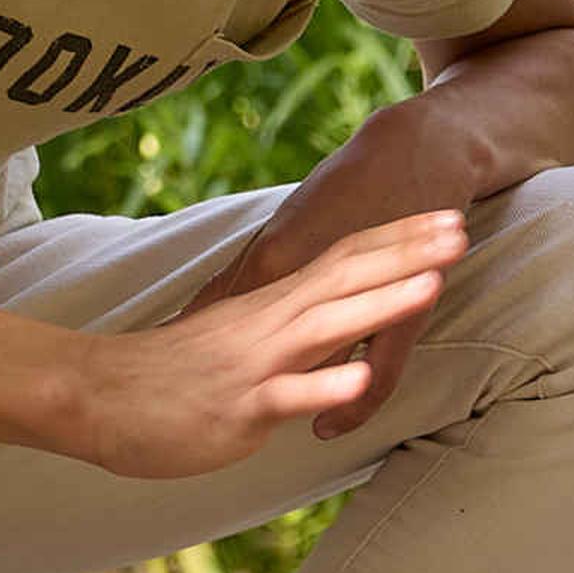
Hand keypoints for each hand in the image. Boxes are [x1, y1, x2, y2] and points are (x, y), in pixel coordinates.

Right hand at [71, 210, 466, 478]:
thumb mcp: (242, 343)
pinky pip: (284, 394)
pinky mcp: (236, 405)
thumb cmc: (167, 375)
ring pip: (325, 325)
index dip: (398, 237)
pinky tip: (359, 384)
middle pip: (347, 277)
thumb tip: (332, 332)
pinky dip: (322, 387)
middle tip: (461, 226)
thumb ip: (287, 333)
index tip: (447, 216)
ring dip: (380, 303)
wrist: (89, 393)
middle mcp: (268, 323)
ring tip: (433, 285)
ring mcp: (254, 361)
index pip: (345, 258)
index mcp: (272, 304)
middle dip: (407, 255)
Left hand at [176, 109, 470, 438]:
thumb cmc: (361, 181)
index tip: (151, 372)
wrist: (422, 146)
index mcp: (278, 253)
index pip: (223, 305)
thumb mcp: (300, 218)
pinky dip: (351, 398)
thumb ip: (259, 265)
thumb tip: (214, 304)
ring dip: (284, 389)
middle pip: (254, 335)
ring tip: (241, 427)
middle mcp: (307, 274)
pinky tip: (328, 427)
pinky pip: (377, 366)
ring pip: (314, 354)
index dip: (188, 339)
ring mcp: (356, 290)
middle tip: (170, 420)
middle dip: (214, 376)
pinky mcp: (405, 301)